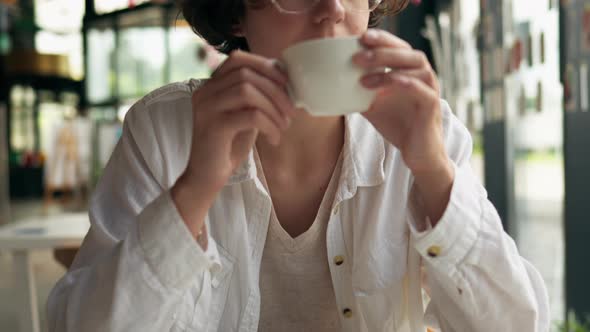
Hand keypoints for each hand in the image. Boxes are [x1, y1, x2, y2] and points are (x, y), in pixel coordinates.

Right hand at [171, 50, 295, 239]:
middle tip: (291, 111)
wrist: (206, 178)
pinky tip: (274, 139)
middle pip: (246, 73)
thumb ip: (255, 97)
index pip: (237, 58)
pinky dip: (269, 125)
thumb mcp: (244, 115)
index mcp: (210, 85)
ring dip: (274, 108)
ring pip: (247, 91)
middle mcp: (204, 92)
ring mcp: (206, 108)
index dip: (265, 66)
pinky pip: (250, 116)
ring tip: (283, 126)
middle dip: (276, 90)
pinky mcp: (214, 126)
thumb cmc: (228, 146)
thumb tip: (285, 82)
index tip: (286, 84)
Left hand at [353, 29, 452, 223]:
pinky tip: (389, 81)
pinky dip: (405, 82)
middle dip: (383, 48)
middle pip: (407, 52)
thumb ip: (358, 93)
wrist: (417, 154)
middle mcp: (423, 76)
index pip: (398, 47)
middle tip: (359, 51)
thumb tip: (330, 86)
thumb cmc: (398, 126)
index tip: (360, 37)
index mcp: (409, 72)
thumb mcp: (372, 106)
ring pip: (416, 66)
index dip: (382, 39)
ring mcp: (430, 90)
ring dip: (389, 66)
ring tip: (363, 75)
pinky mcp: (432, 106)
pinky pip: (422, 89)